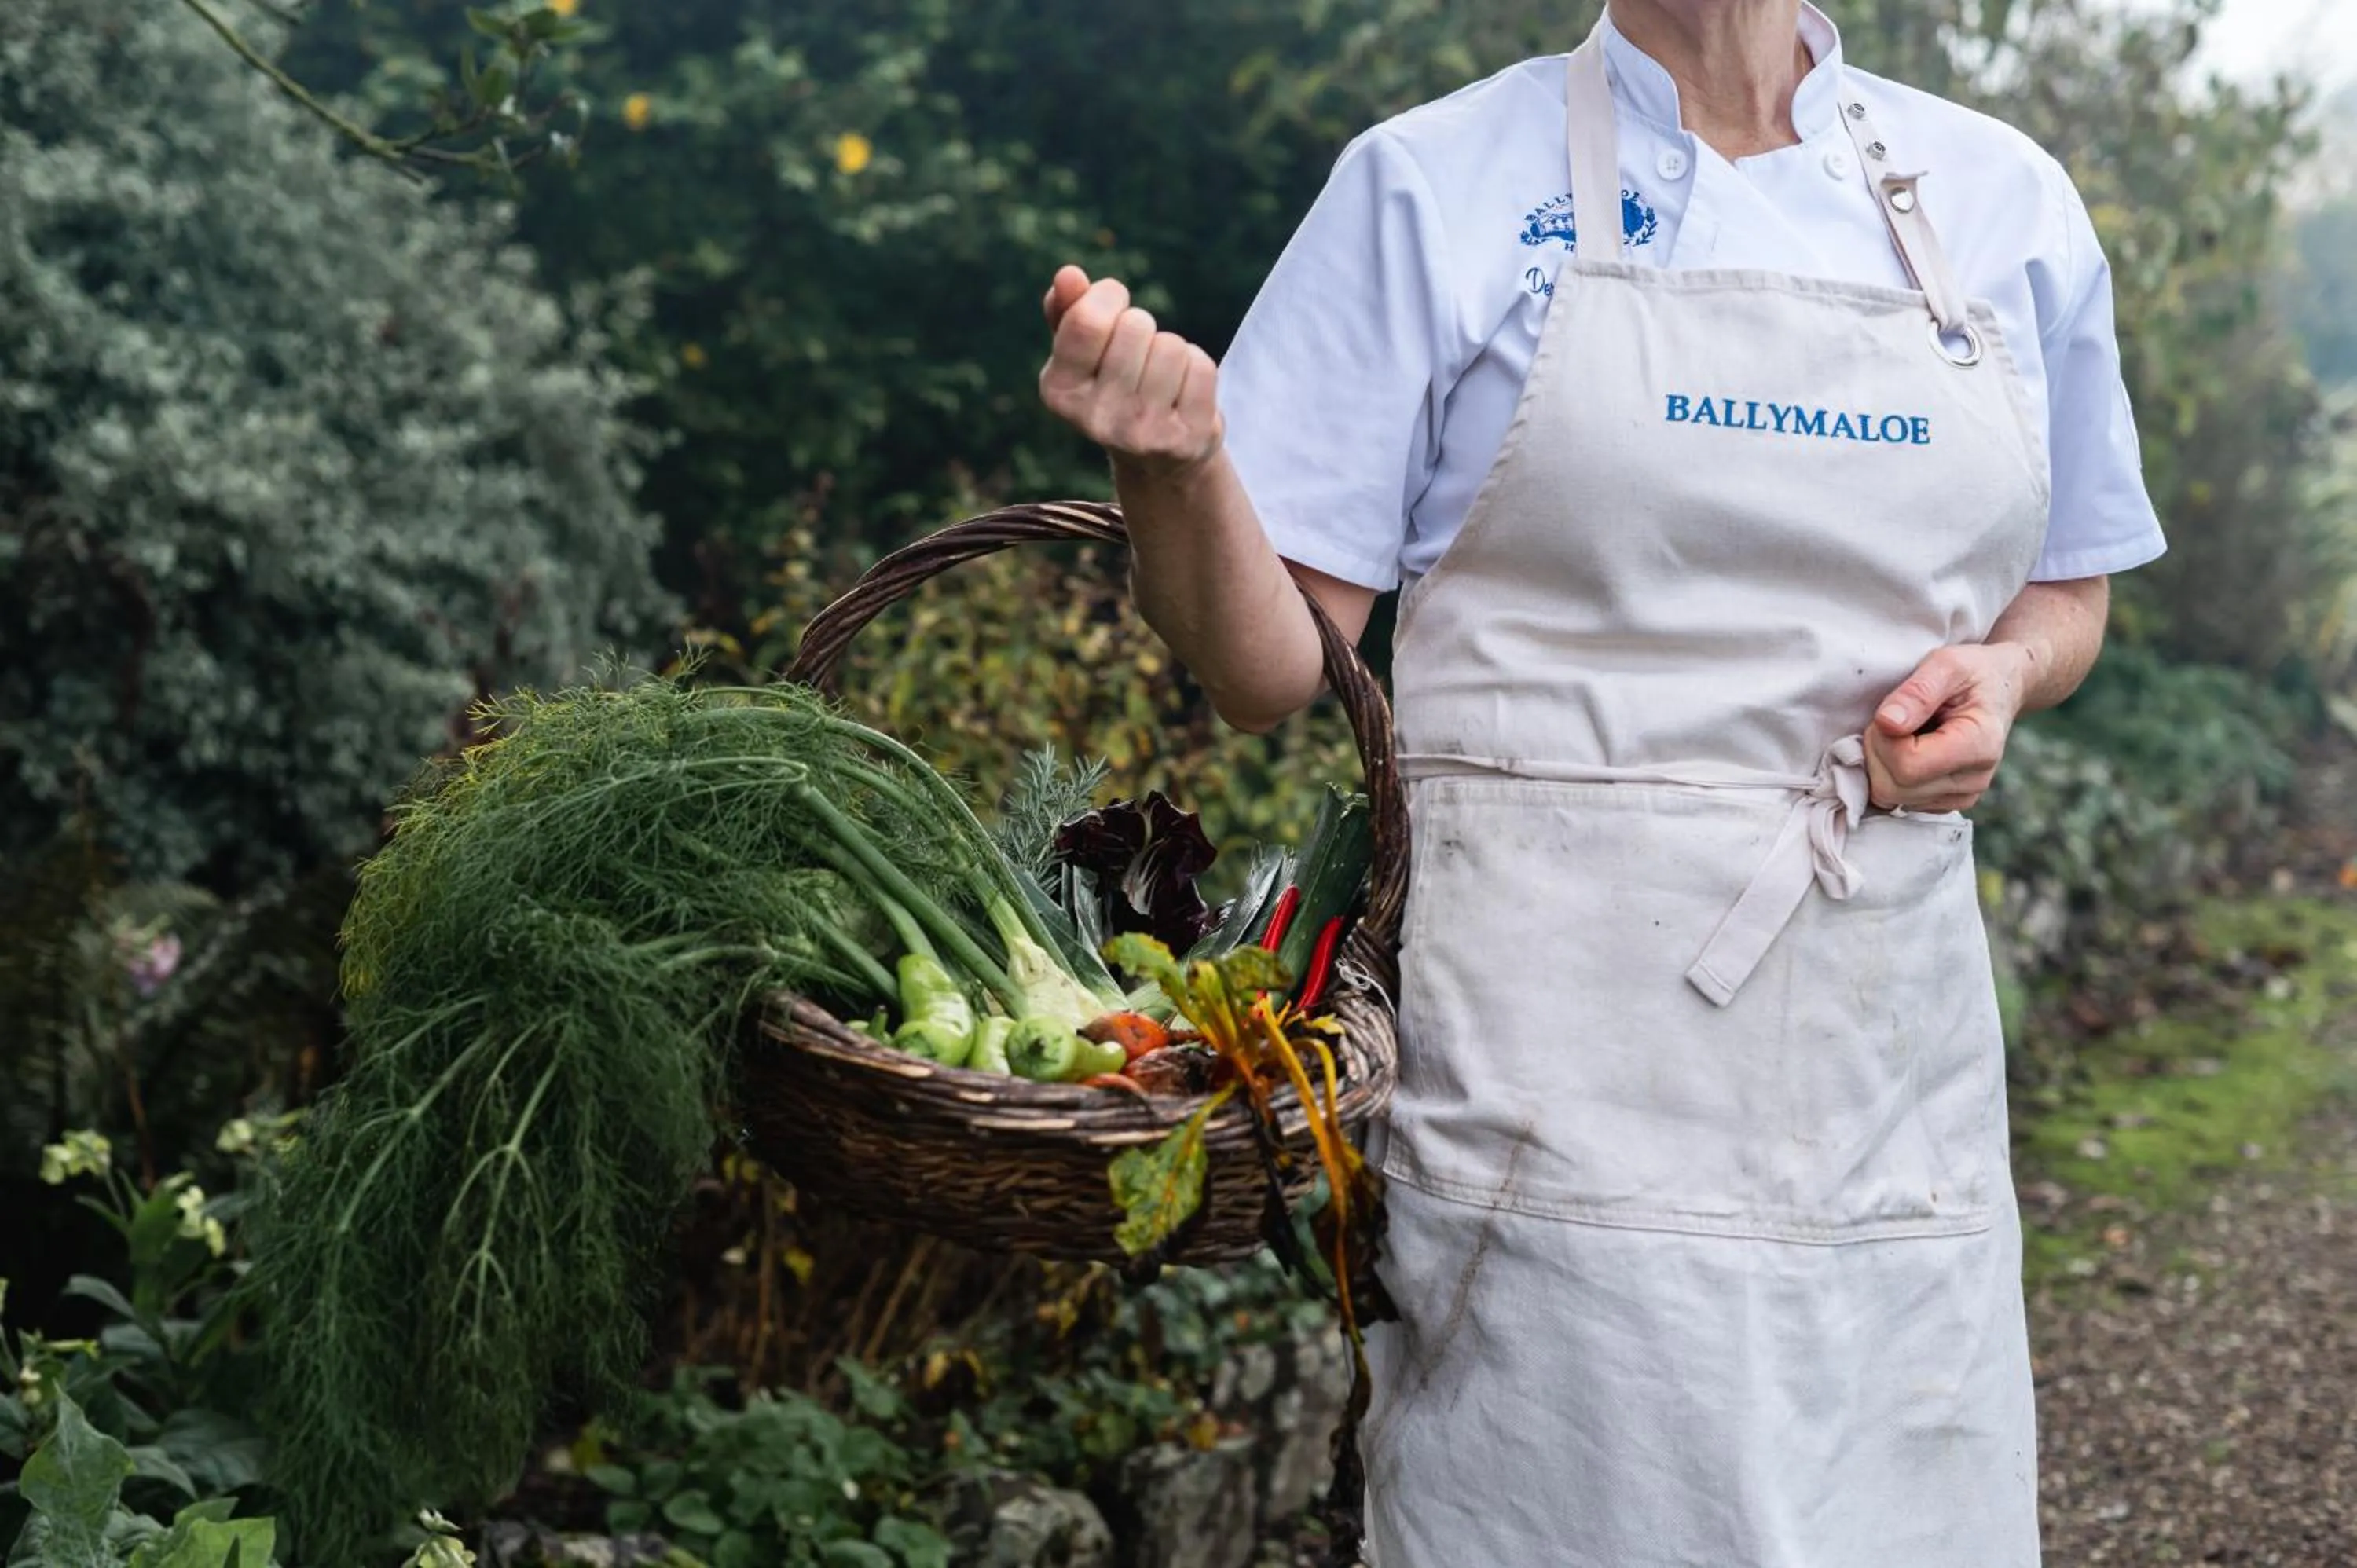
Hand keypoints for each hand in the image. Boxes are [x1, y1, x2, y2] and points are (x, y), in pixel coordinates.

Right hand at [1039, 265, 1223, 479]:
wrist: (1156, 457)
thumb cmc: (1113, 384)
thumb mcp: (1082, 351)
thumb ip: (1067, 310)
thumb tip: (1068, 275)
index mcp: (1058, 392)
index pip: (1089, 320)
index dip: (1108, 295)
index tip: (1114, 304)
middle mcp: (1096, 420)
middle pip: (1135, 326)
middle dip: (1142, 327)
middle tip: (1138, 356)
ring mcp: (1142, 435)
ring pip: (1171, 346)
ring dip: (1171, 349)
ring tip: (1160, 377)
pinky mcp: (1185, 440)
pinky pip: (1201, 367)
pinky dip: (1197, 368)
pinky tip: (1182, 393)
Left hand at [1863, 644, 2034, 813]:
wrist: (1999, 691)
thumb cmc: (1973, 673)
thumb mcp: (1948, 664)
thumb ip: (1917, 692)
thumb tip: (1887, 722)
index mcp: (1979, 745)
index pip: (1907, 765)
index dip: (1884, 739)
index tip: (1894, 713)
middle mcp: (1973, 780)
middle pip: (1892, 788)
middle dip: (1878, 752)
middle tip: (1894, 721)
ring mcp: (1961, 797)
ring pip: (1889, 797)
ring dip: (1882, 763)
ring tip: (1904, 733)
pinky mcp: (1946, 802)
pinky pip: (1896, 800)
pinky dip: (1891, 775)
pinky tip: (1908, 749)